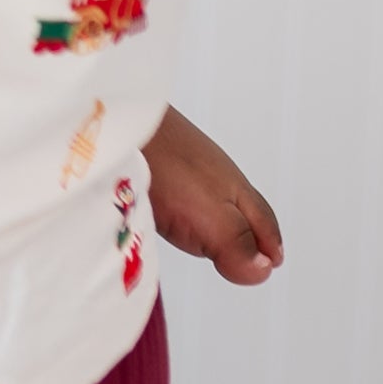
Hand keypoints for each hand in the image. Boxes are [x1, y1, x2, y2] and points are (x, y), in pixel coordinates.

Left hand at [145, 104, 283, 284]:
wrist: (115, 113)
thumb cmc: (165, 164)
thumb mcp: (212, 215)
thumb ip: (238, 244)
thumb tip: (263, 271)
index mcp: (236, 189)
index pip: (264, 223)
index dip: (266, 249)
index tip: (267, 266)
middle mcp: (213, 173)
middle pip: (238, 210)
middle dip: (241, 237)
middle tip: (236, 262)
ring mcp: (182, 161)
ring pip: (204, 198)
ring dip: (203, 222)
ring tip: (196, 240)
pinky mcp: (152, 156)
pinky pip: (173, 186)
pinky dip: (174, 205)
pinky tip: (160, 208)